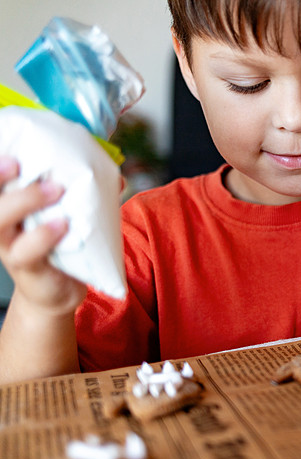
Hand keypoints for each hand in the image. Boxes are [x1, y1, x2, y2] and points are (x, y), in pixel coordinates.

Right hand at [0, 156, 85, 314]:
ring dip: (24, 200)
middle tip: (22, 164)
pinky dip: (43, 235)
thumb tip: (115, 176)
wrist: (59, 290)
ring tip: (57, 191)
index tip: (11, 153)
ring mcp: (9, 245)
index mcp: (8, 205)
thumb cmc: (61, 245)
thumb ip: (83, 195)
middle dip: (0, 176)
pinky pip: (26, 251)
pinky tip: (63, 225)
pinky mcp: (26, 266)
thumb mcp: (68, 215)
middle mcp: (2, 223)